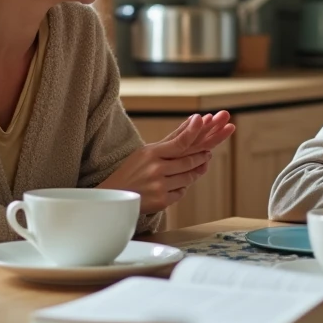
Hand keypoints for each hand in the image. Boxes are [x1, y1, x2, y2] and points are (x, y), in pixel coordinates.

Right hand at [100, 113, 234, 213]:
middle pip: (188, 161)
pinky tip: (176, 185)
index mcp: (151, 153)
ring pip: (188, 178)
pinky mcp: (161, 201)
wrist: (115, 196)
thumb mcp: (145, 153)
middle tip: (207, 153)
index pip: (179, 142)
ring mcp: (159, 186)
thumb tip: (190, 126)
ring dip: (195, 172)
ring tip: (200, 166)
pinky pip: (181, 192)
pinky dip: (181, 188)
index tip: (202, 120)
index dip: (194, 131)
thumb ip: (168, 142)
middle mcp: (156, 168)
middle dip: (202, 157)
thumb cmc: (132, 171)